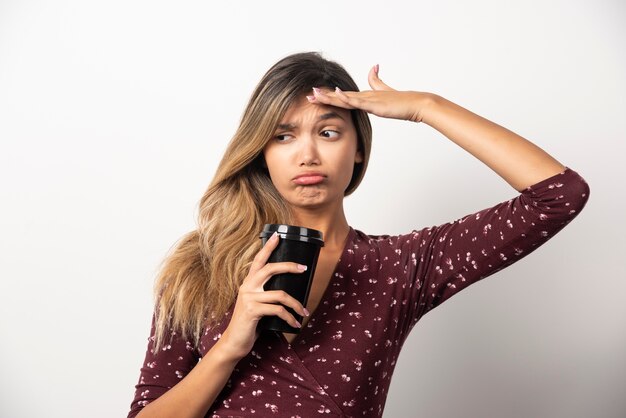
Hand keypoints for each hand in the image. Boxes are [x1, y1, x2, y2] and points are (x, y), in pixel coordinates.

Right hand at [218, 232, 308, 359]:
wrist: (235, 342)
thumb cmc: (249, 323)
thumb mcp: (257, 305)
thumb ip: (266, 295)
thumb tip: (288, 292)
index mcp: (248, 283)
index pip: (258, 260)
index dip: (268, 247)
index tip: (278, 235)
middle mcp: (247, 287)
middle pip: (270, 268)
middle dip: (289, 266)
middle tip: (304, 268)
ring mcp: (249, 298)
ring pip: (280, 294)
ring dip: (296, 304)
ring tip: (304, 312)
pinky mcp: (253, 311)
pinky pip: (278, 310)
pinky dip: (290, 317)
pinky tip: (295, 324)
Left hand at [307, 65, 433, 122]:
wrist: (416, 103)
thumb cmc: (402, 102)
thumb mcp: (386, 91)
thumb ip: (378, 81)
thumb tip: (373, 66)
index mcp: (365, 96)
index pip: (343, 97)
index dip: (328, 96)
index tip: (315, 96)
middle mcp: (364, 96)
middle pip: (340, 96)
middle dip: (323, 96)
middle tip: (308, 95)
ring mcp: (369, 99)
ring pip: (345, 97)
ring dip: (329, 96)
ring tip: (315, 94)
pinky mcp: (375, 104)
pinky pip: (358, 101)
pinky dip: (346, 97)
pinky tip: (337, 93)